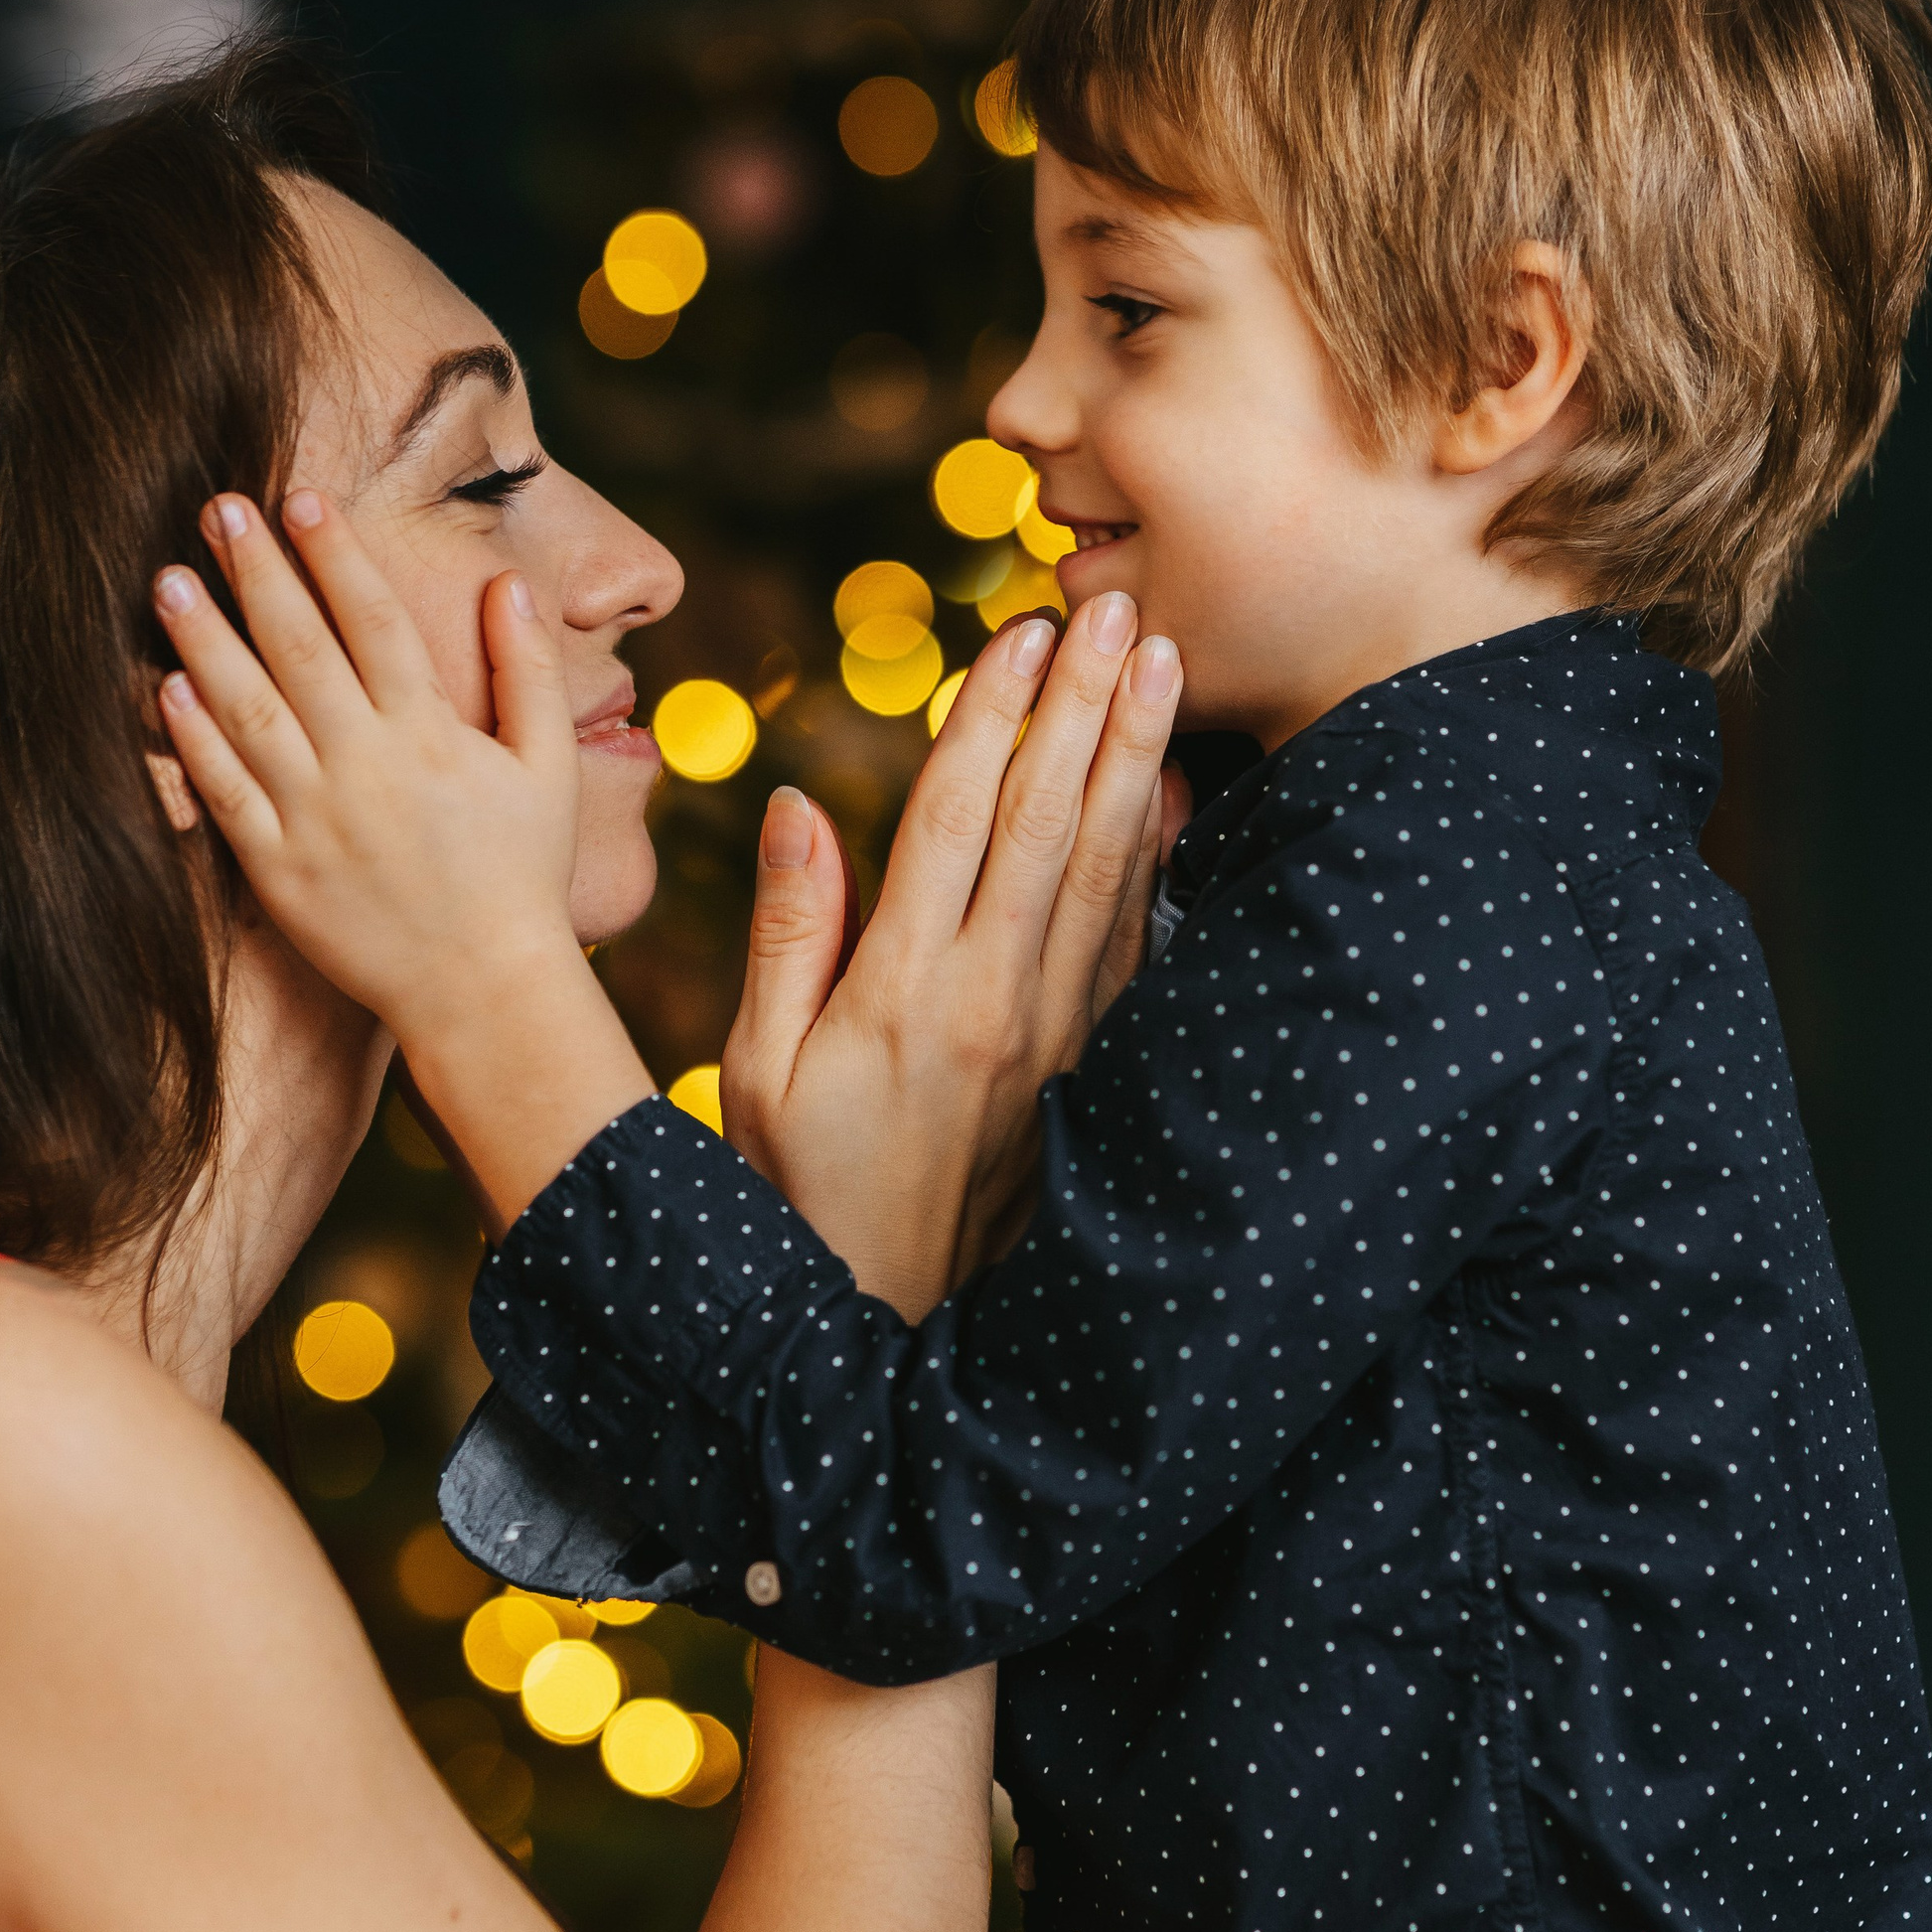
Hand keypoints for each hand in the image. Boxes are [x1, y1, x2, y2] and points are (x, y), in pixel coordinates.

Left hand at [152, 491, 651, 1227]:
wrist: (484, 992)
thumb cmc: (522, 877)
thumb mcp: (549, 769)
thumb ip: (529, 672)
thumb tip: (510, 583)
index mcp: (431, 736)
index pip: (374, 621)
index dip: (335, 554)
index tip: (301, 498)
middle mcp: (368, 768)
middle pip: (300, 648)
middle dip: (256, 570)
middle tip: (217, 506)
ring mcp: (317, 820)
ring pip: (248, 711)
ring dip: (203, 641)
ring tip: (167, 580)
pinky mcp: (279, 871)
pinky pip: (225, 794)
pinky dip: (193, 742)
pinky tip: (164, 689)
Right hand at [720, 590, 1182, 1320]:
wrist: (895, 1325)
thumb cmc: (799, 1191)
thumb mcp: (757, 1071)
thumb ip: (788, 931)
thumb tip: (800, 803)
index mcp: (902, 992)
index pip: (955, 819)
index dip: (993, 716)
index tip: (1022, 630)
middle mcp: (994, 1000)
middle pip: (1049, 822)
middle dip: (1086, 704)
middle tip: (1120, 606)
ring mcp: (1055, 1032)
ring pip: (1105, 865)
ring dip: (1136, 755)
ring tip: (1161, 661)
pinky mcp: (1087, 1062)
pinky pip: (1132, 936)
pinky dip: (1156, 851)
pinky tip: (1174, 784)